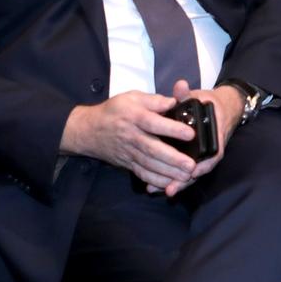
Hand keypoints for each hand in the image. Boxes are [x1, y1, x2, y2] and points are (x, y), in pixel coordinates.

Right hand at [61, 91, 197, 194]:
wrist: (89, 131)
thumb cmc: (114, 111)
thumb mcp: (131, 97)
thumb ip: (153, 100)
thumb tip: (173, 102)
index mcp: (133, 116)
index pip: (153, 123)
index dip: (172, 129)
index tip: (190, 134)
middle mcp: (131, 136)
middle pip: (152, 149)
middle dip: (173, 159)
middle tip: (191, 165)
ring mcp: (129, 152)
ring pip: (149, 164)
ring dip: (168, 172)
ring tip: (186, 176)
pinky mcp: (128, 164)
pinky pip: (142, 174)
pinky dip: (156, 181)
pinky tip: (170, 184)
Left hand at [165, 79, 245, 182]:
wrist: (222, 108)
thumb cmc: (209, 103)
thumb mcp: (199, 97)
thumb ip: (187, 94)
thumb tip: (180, 84)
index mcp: (215, 135)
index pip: (214, 154)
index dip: (203, 165)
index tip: (192, 172)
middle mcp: (211, 148)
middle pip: (200, 169)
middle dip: (185, 180)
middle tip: (170, 189)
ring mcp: (203, 155)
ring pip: (192, 173)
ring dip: (178, 183)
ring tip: (161, 191)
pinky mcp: (194, 158)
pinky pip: (186, 171)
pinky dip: (174, 178)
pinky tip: (158, 186)